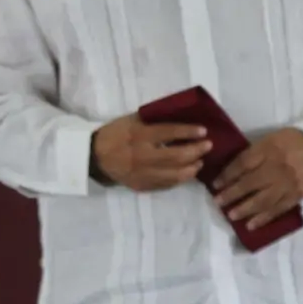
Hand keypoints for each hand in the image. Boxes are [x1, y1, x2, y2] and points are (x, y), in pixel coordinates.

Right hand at [91, 113, 211, 191]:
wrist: (95, 157)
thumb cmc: (115, 133)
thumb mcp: (130, 121)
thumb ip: (152, 120)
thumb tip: (179, 117)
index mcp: (139, 136)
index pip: (169, 133)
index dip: (188, 132)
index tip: (203, 131)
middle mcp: (142, 156)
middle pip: (176, 156)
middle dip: (196, 150)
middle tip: (207, 146)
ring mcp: (142, 174)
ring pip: (175, 175)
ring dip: (192, 167)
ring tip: (199, 161)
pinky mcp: (142, 186)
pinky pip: (166, 185)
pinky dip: (180, 178)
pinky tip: (186, 172)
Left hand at [212, 127, 302, 228]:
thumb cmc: (292, 141)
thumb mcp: (271, 138)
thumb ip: (254, 152)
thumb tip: (232, 169)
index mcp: (269, 149)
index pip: (243, 163)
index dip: (227, 175)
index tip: (215, 184)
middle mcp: (277, 167)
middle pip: (250, 183)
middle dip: (231, 194)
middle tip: (218, 202)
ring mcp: (288, 183)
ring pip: (263, 199)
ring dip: (245, 209)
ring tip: (231, 215)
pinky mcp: (297, 196)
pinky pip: (278, 209)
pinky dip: (264, 218)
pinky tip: (251, 225)